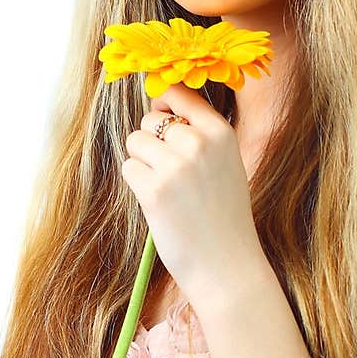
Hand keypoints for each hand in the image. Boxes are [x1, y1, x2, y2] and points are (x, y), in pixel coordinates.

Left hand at [121, 82, 263, 303]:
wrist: (227, 264)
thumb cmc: (224, 214)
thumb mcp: (226, 162)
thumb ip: (199, 133)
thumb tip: (157, 105)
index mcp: (220, 132)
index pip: (179, 92)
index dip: (162, 103)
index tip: (161, 118)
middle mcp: (198, 142)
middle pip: (149, 120)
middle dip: (153, 143)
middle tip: (174, 175)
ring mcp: (175, 165)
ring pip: (135, 142)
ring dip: (142, 163)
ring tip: (167, 188)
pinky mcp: (154, 190)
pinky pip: (129, 168)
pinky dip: (137, 185)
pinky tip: (159, 203)